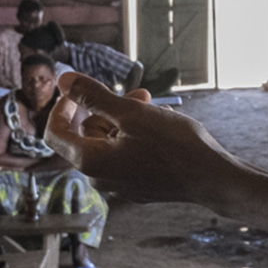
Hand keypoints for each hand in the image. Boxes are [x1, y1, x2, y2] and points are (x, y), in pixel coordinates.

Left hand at [46, 73, 240, 205]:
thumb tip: (63, 81)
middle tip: (141, 94)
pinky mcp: (138, 186)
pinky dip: (137, 138)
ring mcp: (120, 185)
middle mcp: (100, 179)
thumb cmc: (174, 146)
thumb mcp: (132, 113)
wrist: (212, 178)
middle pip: (89, 135)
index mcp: (91, 161)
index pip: (54, 133)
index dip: (62, 107)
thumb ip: (93, 96)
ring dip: (127, 121)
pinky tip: (162, 129)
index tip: (80, 91)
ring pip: (111, 143)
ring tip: (156, 109)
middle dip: (109, 109)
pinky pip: (126, 156)